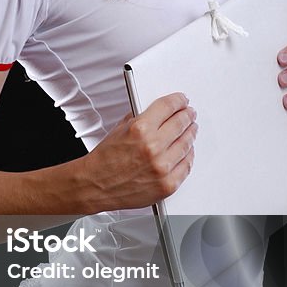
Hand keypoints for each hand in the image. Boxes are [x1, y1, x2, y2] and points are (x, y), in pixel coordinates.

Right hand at [81, 93, 197, 210]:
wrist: (95, 186)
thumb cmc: (105, 160)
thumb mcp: (120, 129)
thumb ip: (140, 118)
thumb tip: (160, 112)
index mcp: (140, 129)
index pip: (168, 107)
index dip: (178, 101)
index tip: (182, 100)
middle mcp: (153, 147)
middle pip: (181, 123)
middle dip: (187, 116)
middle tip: (189, 114)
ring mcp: (162, 167)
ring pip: (187, 144)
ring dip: (190, 134)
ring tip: (191, 130)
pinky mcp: (167, 184)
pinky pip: (186, 166)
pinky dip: (188, 156)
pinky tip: (187, 151)